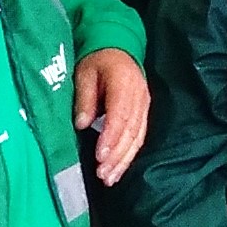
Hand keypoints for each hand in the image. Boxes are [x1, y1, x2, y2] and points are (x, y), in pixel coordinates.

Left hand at [74, 46, 149, 184]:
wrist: (118, 48)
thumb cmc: (97, 60)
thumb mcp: (84, 73)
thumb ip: (84, 98)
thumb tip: (81, 124)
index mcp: (124, 83)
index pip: (119, 114)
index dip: (110, 137)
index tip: (99, 156)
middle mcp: (139, 96)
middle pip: (131, 130)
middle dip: (117, 155)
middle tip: (103, 174)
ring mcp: (145, 105)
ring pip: (137, 137)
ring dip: (124, 160)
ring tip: (109, 178)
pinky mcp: (144, 113)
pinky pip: (140, 136)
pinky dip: (130, 154)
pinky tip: (119, 168)